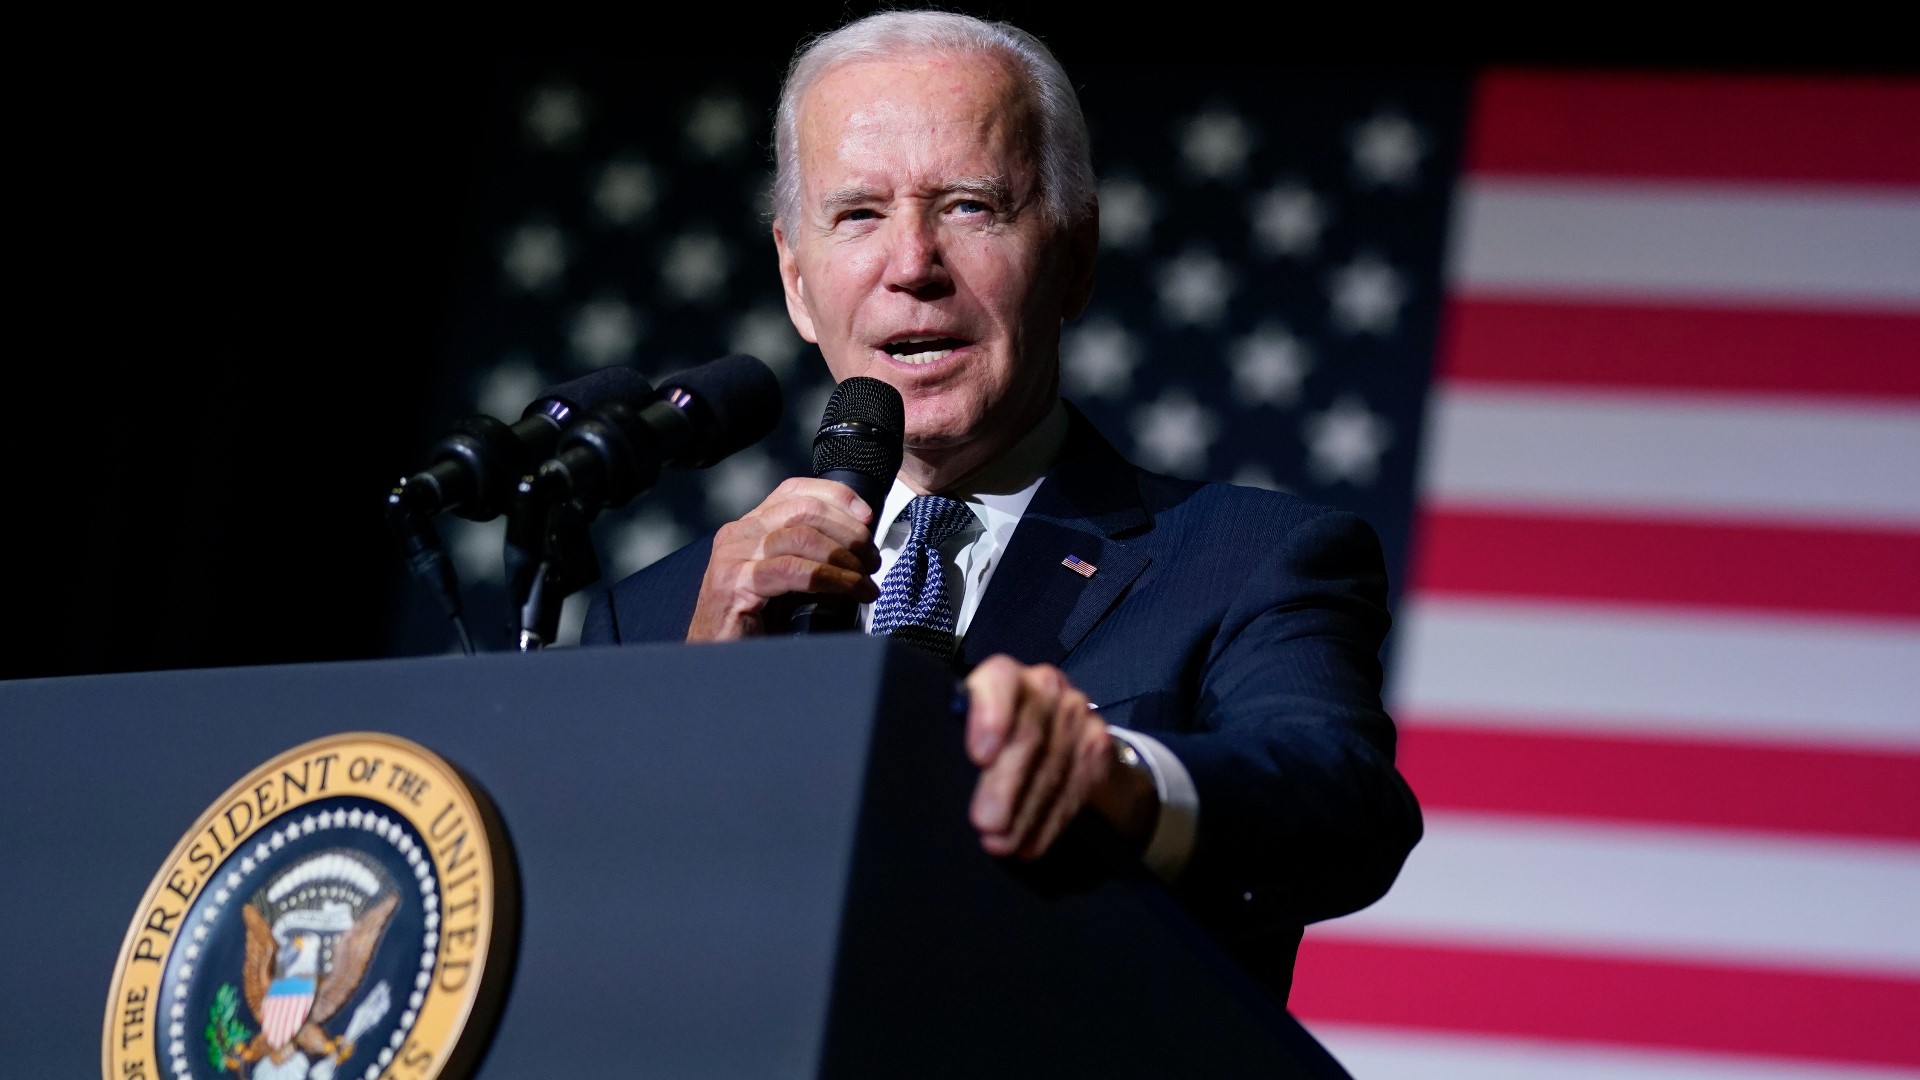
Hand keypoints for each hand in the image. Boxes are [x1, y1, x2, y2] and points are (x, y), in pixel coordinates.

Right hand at [687, 478, 881, 640]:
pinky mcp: (735, 584)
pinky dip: (831, 578)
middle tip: (872, 560)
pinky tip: (850, 591)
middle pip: (804, 510)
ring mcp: (733, 557)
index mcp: (750, 527)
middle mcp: (738, 534)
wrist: (716, 664)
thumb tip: (861, 548)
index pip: (795, 491)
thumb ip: (812, 557)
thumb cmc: (755, 627)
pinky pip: (794, 570)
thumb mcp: (788, 582)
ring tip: (864, 582)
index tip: (866, 517)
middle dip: (848, 532)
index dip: (836, 497)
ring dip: (845, 557)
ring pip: (802, 536)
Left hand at [963, 656, 1158, 859]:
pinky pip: (1079, 783)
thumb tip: (930, 781)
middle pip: (1029, 732)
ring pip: (1054, 764)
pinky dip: (1051, 820)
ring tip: (1001, 844)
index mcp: (1002, 676)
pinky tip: (1030, 843)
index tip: (979, 756)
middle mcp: (1043, 686)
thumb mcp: (966, 732)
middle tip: (986, 823)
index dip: (991, 714)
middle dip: (1005, 784)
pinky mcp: (1097, 742)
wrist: (1053, 735)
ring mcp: (1075, 712)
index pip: (1000, 680)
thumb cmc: (990, 740)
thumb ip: (953, 741)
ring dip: (1026, 812)